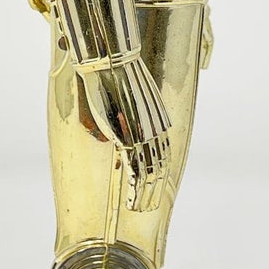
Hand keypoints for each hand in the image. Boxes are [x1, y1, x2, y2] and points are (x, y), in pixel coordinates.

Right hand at [80, 55, 172, 210]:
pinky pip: (136, 172)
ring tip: (142, 207)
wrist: (111, 60)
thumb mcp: (121, 98)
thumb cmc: (111, 75)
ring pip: (151, 174)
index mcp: (156, 119)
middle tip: (150, 203)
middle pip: (160, 166)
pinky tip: (134, 202)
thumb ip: (119, 120)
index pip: (162, 152)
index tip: (153, 184)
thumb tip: (105, 138)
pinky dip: (136, 191)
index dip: (159, 171)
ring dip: (146, 195)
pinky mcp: (128, 139)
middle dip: (156, 188)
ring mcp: (142, 135)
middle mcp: (154, 129)